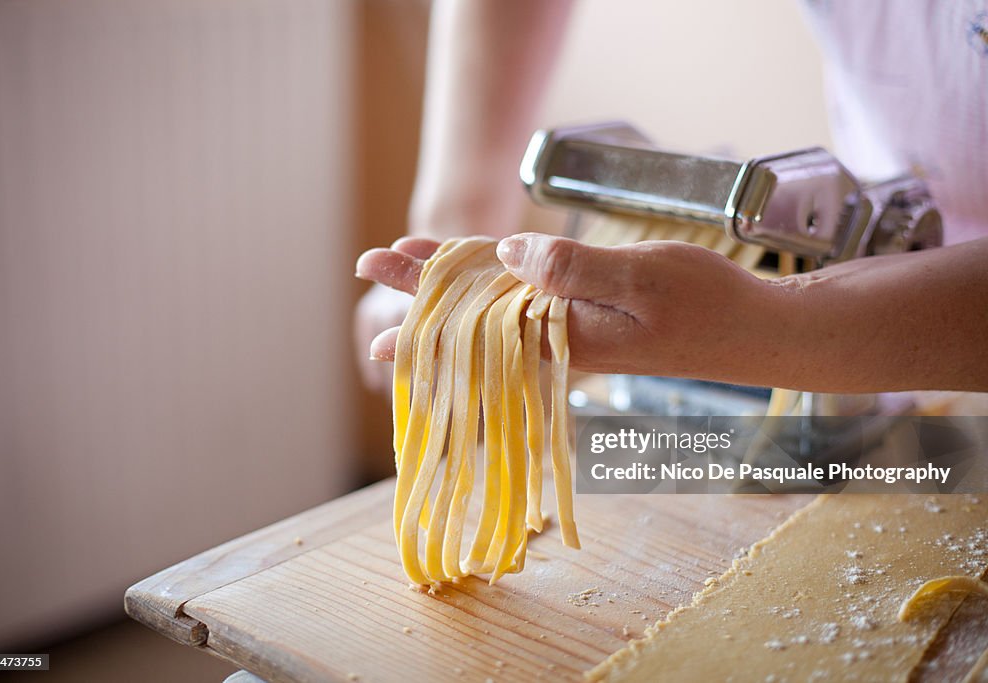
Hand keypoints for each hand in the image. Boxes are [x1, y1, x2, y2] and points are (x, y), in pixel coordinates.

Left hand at [356, 233, 789, 383]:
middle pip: (474, 310)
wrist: (752, 333)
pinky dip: (497, 284)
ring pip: (498, 306)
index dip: (425, 284)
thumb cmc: (707, 305)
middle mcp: (559, 337)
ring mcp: (575, 330)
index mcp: (563, 331)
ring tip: (412, 268)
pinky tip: (483, 280)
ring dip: (455, 284)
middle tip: (370, 264)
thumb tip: (509, 255)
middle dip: (422, 287)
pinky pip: (528, 303)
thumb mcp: (642, 276)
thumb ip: (573, 269)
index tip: (378, 270)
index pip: (475, 308)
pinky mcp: (592, 321)